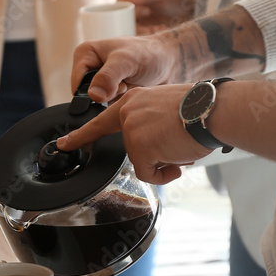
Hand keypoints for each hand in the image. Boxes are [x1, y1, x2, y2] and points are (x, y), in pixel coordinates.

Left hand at [56, 84, 208, 184]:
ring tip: (181, 145)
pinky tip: (177, 158)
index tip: (63, 144)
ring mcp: (131, 129)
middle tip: (174, 145)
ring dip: (163, 162)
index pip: (102, 121)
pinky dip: (164, 174)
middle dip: (154, 155)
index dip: (81, 135)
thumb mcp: (166, 110)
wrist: (212, 111)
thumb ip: (150, 126)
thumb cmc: (201, 112)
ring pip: (142, 162)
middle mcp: (128, 112)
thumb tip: (154, 154)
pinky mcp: (138, 146)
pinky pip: (149, 174)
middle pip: (132, 149)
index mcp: (134, 101)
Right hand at [70, 32, 182, 102]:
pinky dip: (122, 104)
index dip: (93, 91)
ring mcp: (101, 82)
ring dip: (116, 100)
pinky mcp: (112, 93)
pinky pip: (110, 108)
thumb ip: (108, 77)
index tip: (112, 88)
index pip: (77, 84)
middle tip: (125, 85)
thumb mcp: (126, 61)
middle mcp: (90, 68)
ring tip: (130, 87)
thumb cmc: (149, 53)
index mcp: (85, 54)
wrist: (171, 62)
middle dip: (107, 96)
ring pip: (99, 104)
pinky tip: (133, 94)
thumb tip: (94, 96)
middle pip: (87, 96)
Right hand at [118, 0, 195, 34]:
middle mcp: (132, 6)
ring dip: (142, 30)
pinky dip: (147, 35)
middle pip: (122, 17)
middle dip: (137, 21)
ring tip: (157, 29)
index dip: (130, 9)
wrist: (191, 10)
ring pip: (129, 28)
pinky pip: (138, 35)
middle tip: (152, 21)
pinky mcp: (143, 29)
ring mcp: (137, 18)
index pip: (120, 2)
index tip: (146, 11)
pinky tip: (159, 30)